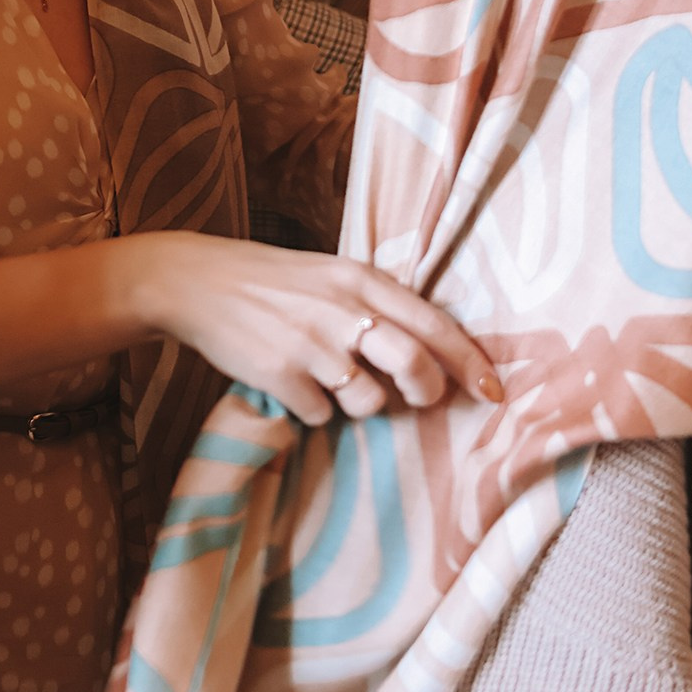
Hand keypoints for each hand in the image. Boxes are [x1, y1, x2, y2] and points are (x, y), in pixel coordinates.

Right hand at [119, 231, 502, 427]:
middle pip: (415, 366)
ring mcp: (311, 344)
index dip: (471, 363)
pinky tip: (292, 383)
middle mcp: (343, 310)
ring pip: (368, 401)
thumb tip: (430, 354)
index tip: (495, 391)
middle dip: (426, 393)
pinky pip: (320, 416)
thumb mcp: (332, 275)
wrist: (197, 282)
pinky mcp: (280, 374)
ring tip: (329, 378)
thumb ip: (376, 304)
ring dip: (358, 403)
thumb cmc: (273, 280)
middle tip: (418, 399)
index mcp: (361, 280)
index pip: (435, 324)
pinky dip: (311, 410)